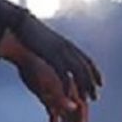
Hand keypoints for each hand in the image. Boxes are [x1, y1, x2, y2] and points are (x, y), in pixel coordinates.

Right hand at [0, 3, 102, 121]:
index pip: (86, 60)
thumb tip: (53, 52)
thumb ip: (52, 47)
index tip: (100, 83)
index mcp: (67, 44)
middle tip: (95, 96)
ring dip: (84, 86)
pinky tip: (68, 96)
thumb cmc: (29, 31)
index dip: (95, 72)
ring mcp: (60, 51)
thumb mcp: (45, 40)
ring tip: (87, 99)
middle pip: (85, 67)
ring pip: (78, 71)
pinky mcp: (51, 56)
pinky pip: (63, 73)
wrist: (21, 21)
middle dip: (92, 82)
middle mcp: (67, 47)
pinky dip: (67, 86)